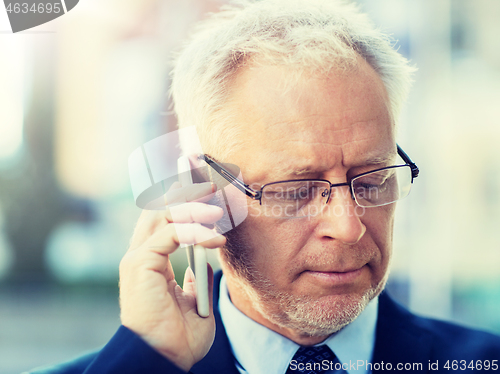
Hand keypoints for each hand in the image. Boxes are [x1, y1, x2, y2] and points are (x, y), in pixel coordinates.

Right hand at [119, 181, 225, 371]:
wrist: (164, 357)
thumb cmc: (178, 335)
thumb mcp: (193, 301)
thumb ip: (195, 279)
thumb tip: (203, 263)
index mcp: (152, 261)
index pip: (163, 219)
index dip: (182, 201)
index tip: (205, 189)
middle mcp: (142, 254)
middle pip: (161, 208)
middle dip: (187, 194)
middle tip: (212, 186)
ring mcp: (138, 257)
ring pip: (164, 214)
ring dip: (193, 208)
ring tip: (218, 211)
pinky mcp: (140, 263)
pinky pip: (170, 234)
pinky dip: (195, 232)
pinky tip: (215, 240)